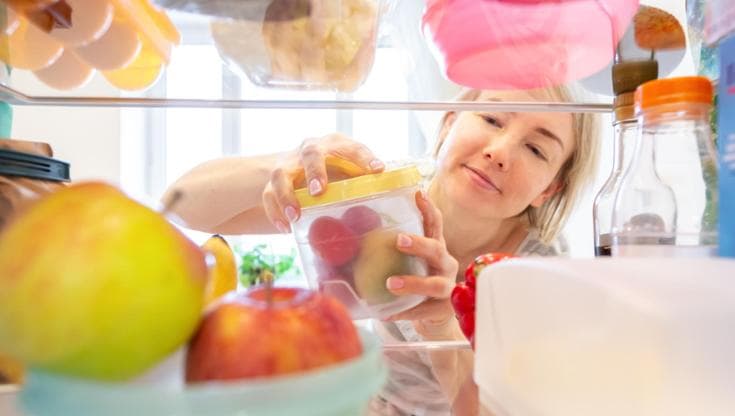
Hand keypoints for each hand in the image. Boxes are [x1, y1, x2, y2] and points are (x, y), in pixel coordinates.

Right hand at [261, 133, 383, 232]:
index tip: (377, 170)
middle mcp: (310, 149)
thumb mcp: (349, 172)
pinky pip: (267, 195)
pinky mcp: (271, 181)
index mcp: (336, 145)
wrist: (293, 168)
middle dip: (315, 172)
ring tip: (295, 216)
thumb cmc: (332, 172)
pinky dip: (274, 212)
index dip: (364, 157)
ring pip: (281, 175)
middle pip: (310, 153)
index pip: (351, 147)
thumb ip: (365, 182)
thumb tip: (397, 199)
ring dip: (287, 195)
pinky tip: (285, 228)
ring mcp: (289, 164)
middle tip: (319, 191)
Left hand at [385, 191, 459, 337]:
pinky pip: (423, 311)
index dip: (428, 209)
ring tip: (390, 284)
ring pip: (435, 284)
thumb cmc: (413, 280)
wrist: (432, 315)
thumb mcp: (405, 262)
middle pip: (437, 249)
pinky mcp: (443, 310)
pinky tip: (387, 313)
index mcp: (435, 247)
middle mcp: (445, 264)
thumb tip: (343, 237)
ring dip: (413, 283)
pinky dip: (405, 312)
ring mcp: (447, 287)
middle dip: (419, 244)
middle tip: (398, 240)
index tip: (417, 193)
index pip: (435, 224)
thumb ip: (384, 250)